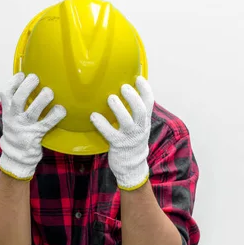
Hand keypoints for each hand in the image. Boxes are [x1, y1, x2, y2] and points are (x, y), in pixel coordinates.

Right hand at [0, 73, 65, 179]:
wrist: (16, 157)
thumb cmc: (17, 133)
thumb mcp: (11, 118)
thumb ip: (17, 105)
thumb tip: (27, 86)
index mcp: (7, 113)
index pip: (5, 94)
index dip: (13, 82)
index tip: (22, 74)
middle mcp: (14, 119)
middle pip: (18, 99)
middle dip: (27, 86)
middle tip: (36, 78)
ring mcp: (25, 127)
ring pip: (32, 111)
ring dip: (42, 99)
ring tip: (49, 92)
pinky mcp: (36, 135)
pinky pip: (47, 124)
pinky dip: (55, 116)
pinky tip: (61, 109)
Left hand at [90, 76, 153, 190]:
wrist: (132, 166)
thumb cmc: (132, 142)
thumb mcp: (138, 126)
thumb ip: (134, 112)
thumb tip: (127, 93)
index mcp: (145, 122)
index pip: (149, 103)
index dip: (146, 90)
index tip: (139, 78)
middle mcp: (140, 129)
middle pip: (141, 110)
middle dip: (133, 97)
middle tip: (124, 86)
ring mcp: (129, 137)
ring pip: (127, 121)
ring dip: (119, 109)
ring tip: (110, 98)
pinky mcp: (118, 145)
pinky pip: (110, 133)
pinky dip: (102, 124)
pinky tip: (94, 116)